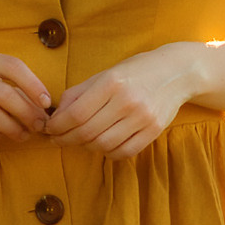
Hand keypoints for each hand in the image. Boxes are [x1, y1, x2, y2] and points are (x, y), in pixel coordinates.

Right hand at [0, 49, 52, 144]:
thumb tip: (46, 110)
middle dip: (27, 112)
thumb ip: (18, 90)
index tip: (46, 102)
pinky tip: (0, 136)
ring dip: (13, 128)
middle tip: (39, 125)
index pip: (13, 66)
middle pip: (4, 94)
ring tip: (24, 135)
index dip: (33, 84)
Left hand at [45, 43, 200, 159]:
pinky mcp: (154, 130)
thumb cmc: (135, 71)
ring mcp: (143, 118)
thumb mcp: (104, 74)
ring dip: (86, 146)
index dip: (58, 126)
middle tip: (58, 139)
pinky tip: (102, 144)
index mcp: (111, 83)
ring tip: (80, 140)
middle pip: (87, 132)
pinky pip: (124, 152)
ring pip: (104, 145)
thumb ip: (78, 93)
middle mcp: (127, 101)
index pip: (76, 114)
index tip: (49, 129)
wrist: (176, 72)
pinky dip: (108, 152)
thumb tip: (55, 117)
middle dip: (66, 139)